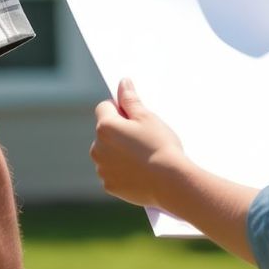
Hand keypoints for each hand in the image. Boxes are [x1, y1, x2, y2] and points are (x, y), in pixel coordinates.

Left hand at [91, 78, 188, 209]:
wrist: (170, 181)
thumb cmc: (160, 146)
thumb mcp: (147, 117)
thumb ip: (130, 99)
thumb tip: (122, 83)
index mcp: (105, 127)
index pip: (104, 107)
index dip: (120, 109)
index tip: (136, 118)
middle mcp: (97, 148)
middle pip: (105, 132)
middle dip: (119, 131)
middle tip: (143, 138)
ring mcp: (102, 168)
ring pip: (108, 153)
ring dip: (119, 152)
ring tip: (143, 156)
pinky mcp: (109, 185)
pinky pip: (112, 172)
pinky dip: (122, 171)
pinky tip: (140, 171)